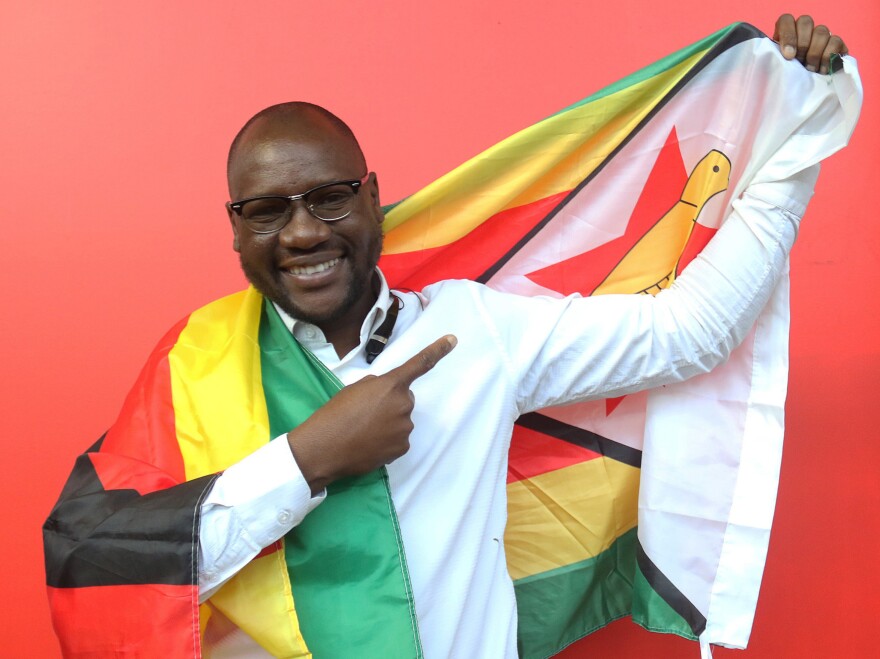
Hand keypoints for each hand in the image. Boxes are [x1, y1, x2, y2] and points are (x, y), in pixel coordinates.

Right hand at [287, 335, 456, 493]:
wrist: (325, 447)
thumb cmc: (335, 413)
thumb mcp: (355, 389)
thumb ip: (377, 386)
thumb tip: (387, 394)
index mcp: (391, 384)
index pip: (420, 364)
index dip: (438, 350)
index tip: (453, 340)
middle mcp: (404, 404)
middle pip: (404, 399)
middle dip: (391, 404)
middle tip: (366, 413)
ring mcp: (405, 428)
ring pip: (401, 421)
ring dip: (388, 423)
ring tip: (363, 430)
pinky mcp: (402, 448)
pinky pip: (399, 439)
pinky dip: (387, 441)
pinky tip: (368, 443)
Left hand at [774, 14, 847, 73]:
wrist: (806, 87)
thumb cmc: (789, 75)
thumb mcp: (779, 67)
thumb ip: (777, 58)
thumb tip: (785, 56)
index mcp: (787, 31)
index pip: (786, 20)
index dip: (788, 36)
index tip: (789, 56)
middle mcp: (804, 28)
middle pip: (806, 22)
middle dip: (802, 44)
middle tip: (800, 62)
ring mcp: (821, 34)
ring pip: (821, 32)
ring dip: (814, 53)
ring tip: (810, 70)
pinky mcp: (836, 42)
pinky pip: (835, 41)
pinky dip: (828, 57)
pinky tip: (822, 70)